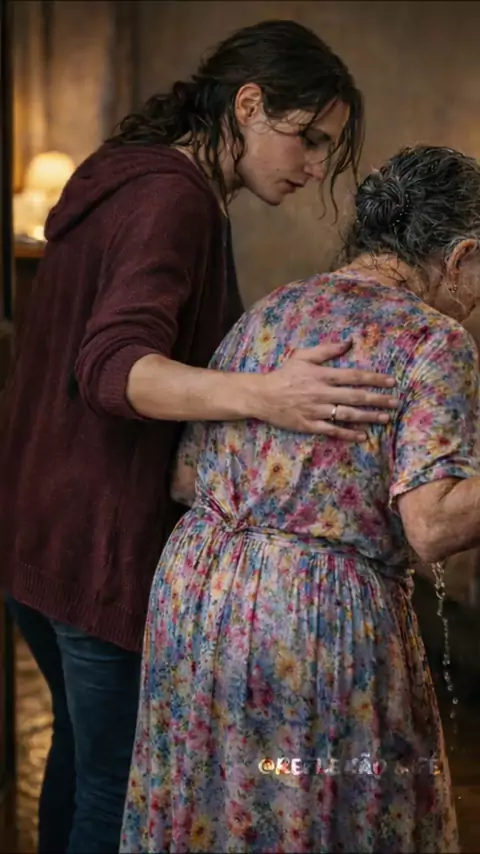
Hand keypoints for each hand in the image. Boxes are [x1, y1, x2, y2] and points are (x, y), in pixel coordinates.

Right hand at [258, 339, 398, 439]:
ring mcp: (316, 411)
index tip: (390, 382)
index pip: (353, 376)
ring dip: (368, 416)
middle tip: (395, 402)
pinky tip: (363, 436)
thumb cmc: (284, 374)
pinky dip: (348, 433)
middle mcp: (322, 393)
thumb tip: (348, 342)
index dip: (373, 378)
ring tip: (385, 418)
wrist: (262, 396)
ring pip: (347, 414)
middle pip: (355, 396)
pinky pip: (333, 430)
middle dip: (378, 399)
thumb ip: (326, 349)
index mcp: (321, 375)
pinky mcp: (310, 425)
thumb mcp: (302, 356)